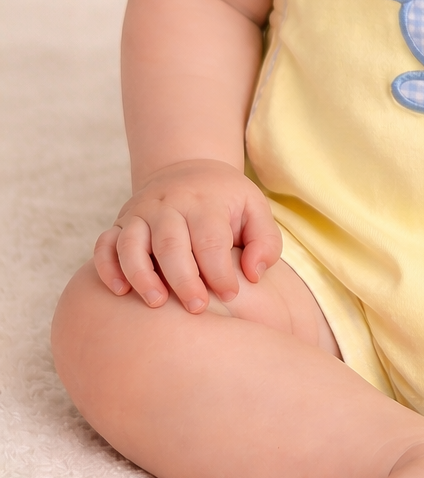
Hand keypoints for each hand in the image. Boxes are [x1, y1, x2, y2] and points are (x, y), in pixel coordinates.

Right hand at [94, 159, 281, 313]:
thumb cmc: (226, 201)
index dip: (219, 271)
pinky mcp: (120, 223)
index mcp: (205, 202)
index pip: (210, 239)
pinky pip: (104, 245)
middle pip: (170, 244)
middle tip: (197, 307)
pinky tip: (120, 291)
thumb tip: (252, 274)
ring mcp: (140, 213)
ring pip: (132, 244)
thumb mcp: (255, 209)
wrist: (186, 170)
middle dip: (183, 279)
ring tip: (158, 303)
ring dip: (141, 275)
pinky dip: (107, 267)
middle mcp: (168, 204)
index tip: (230, 295)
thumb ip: (265, 242)